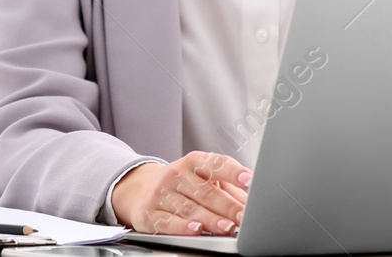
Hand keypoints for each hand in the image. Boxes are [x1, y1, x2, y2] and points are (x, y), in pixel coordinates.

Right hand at [112, 151, 252, 234]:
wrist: (140, 189)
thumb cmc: (180, 184)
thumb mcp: (201, 177)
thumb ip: (227, 187)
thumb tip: (251, 200)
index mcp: (193, 162)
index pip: (215, 164)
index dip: (233, 172)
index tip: (249, 180)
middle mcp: (176, 175)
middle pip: (205, 191)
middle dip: (227, 205)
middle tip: (243, 216)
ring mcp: (161, 194)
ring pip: (189, 208)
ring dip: (210, 219)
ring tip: (227, 227)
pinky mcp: (149, 214)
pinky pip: (168, 221)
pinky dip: (183, 227)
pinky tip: (196, 229)